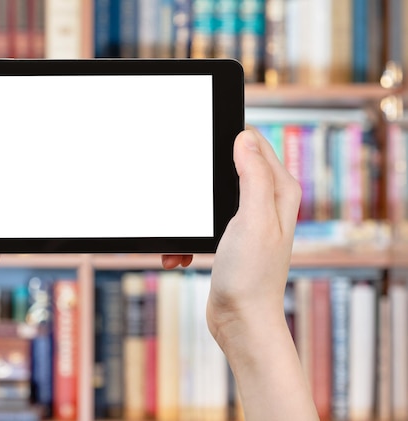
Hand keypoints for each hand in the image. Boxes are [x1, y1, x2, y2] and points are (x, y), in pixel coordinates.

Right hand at [193, 129, 315, 420]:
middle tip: (185, 191)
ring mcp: (248, 222)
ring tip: (181, 235)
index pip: (255, 144)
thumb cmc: (251, 275)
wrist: (241, 321)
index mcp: (278, 191)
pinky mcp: (230, 240)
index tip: (201, 144)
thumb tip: (244, 137)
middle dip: (201, 181)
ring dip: (190, 215)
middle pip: (227, 169)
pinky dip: (188, 238)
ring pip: (208, 199)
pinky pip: (201, 226)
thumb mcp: (253, 218)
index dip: (229, 139)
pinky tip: (180, 253)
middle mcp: (266, 203)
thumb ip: (253, 175)